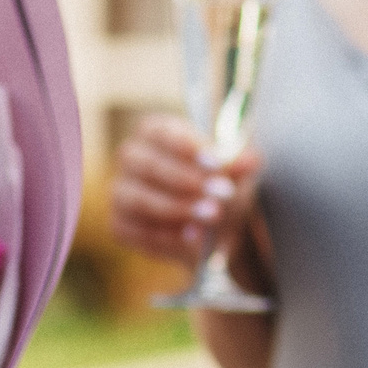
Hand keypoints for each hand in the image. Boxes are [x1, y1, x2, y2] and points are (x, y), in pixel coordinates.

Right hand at [108, 114, 262, 270]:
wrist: (216, 227)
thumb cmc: (221, 185)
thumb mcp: (237, 172)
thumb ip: (241, 164)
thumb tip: (248, 160)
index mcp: (156, 132)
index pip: (160, 132)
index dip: (187, 147)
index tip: (216, 163)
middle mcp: (132, 157)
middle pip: (148, 165)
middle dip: (187, 181)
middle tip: (221, 194)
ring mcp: (121, 191)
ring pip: (139, 199)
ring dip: (177, 209)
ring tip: (212, 215)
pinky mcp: (119, 224)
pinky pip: (136, 230)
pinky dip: (166, 234)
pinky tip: (194, 236)